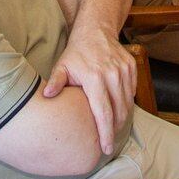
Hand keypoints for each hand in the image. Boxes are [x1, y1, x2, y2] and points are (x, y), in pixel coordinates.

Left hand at [42, 23, 138, 156]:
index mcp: (95, 78)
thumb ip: (55, 82)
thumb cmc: (76, 52)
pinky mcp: (132, 68)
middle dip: (115, 131)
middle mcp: (112, 75)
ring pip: (128, 103)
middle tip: (108, 144)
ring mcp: (124, 71)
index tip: (105, 149)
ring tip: (113, 131)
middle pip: (119, 112)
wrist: (95, 29)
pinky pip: (132, 92)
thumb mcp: (62, 66)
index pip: (103, 113)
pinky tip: (119, 110)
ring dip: (122, 119)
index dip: (105, 134)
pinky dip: (127, 103)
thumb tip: (47, 97)